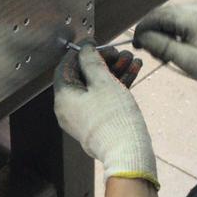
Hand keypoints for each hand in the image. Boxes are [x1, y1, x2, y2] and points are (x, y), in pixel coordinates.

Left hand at [54, 44, 158, 186]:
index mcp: (63, 97)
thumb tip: (85, 49)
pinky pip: (103, 99)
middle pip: (83, 76)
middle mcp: (68, 108)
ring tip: (131, 60)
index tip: (94, 43)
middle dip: (103, 62)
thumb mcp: (103, 82)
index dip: (80, 52)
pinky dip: (116, 86)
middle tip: (119, 52)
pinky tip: (133, 72)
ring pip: (96, 87)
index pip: (65, 67)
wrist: (127, 152)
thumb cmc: (113, 118)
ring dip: (114, 71)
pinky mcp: (97, 124)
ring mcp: (83, 117)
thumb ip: (92, 61)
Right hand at [133, 3, 196, 95]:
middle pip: (162, 14)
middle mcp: (195, 8)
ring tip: (166, 54)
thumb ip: (161, 46)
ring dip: (164, 33)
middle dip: (153, 32)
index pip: (155, 16)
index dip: (142, 30)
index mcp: (189, 16)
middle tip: (153, 54)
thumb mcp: (186, 59)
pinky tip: (177, 47)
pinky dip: (174, 32)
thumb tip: (142, 37)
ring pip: (172, 17)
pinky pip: (182, 20)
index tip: (136, 45)